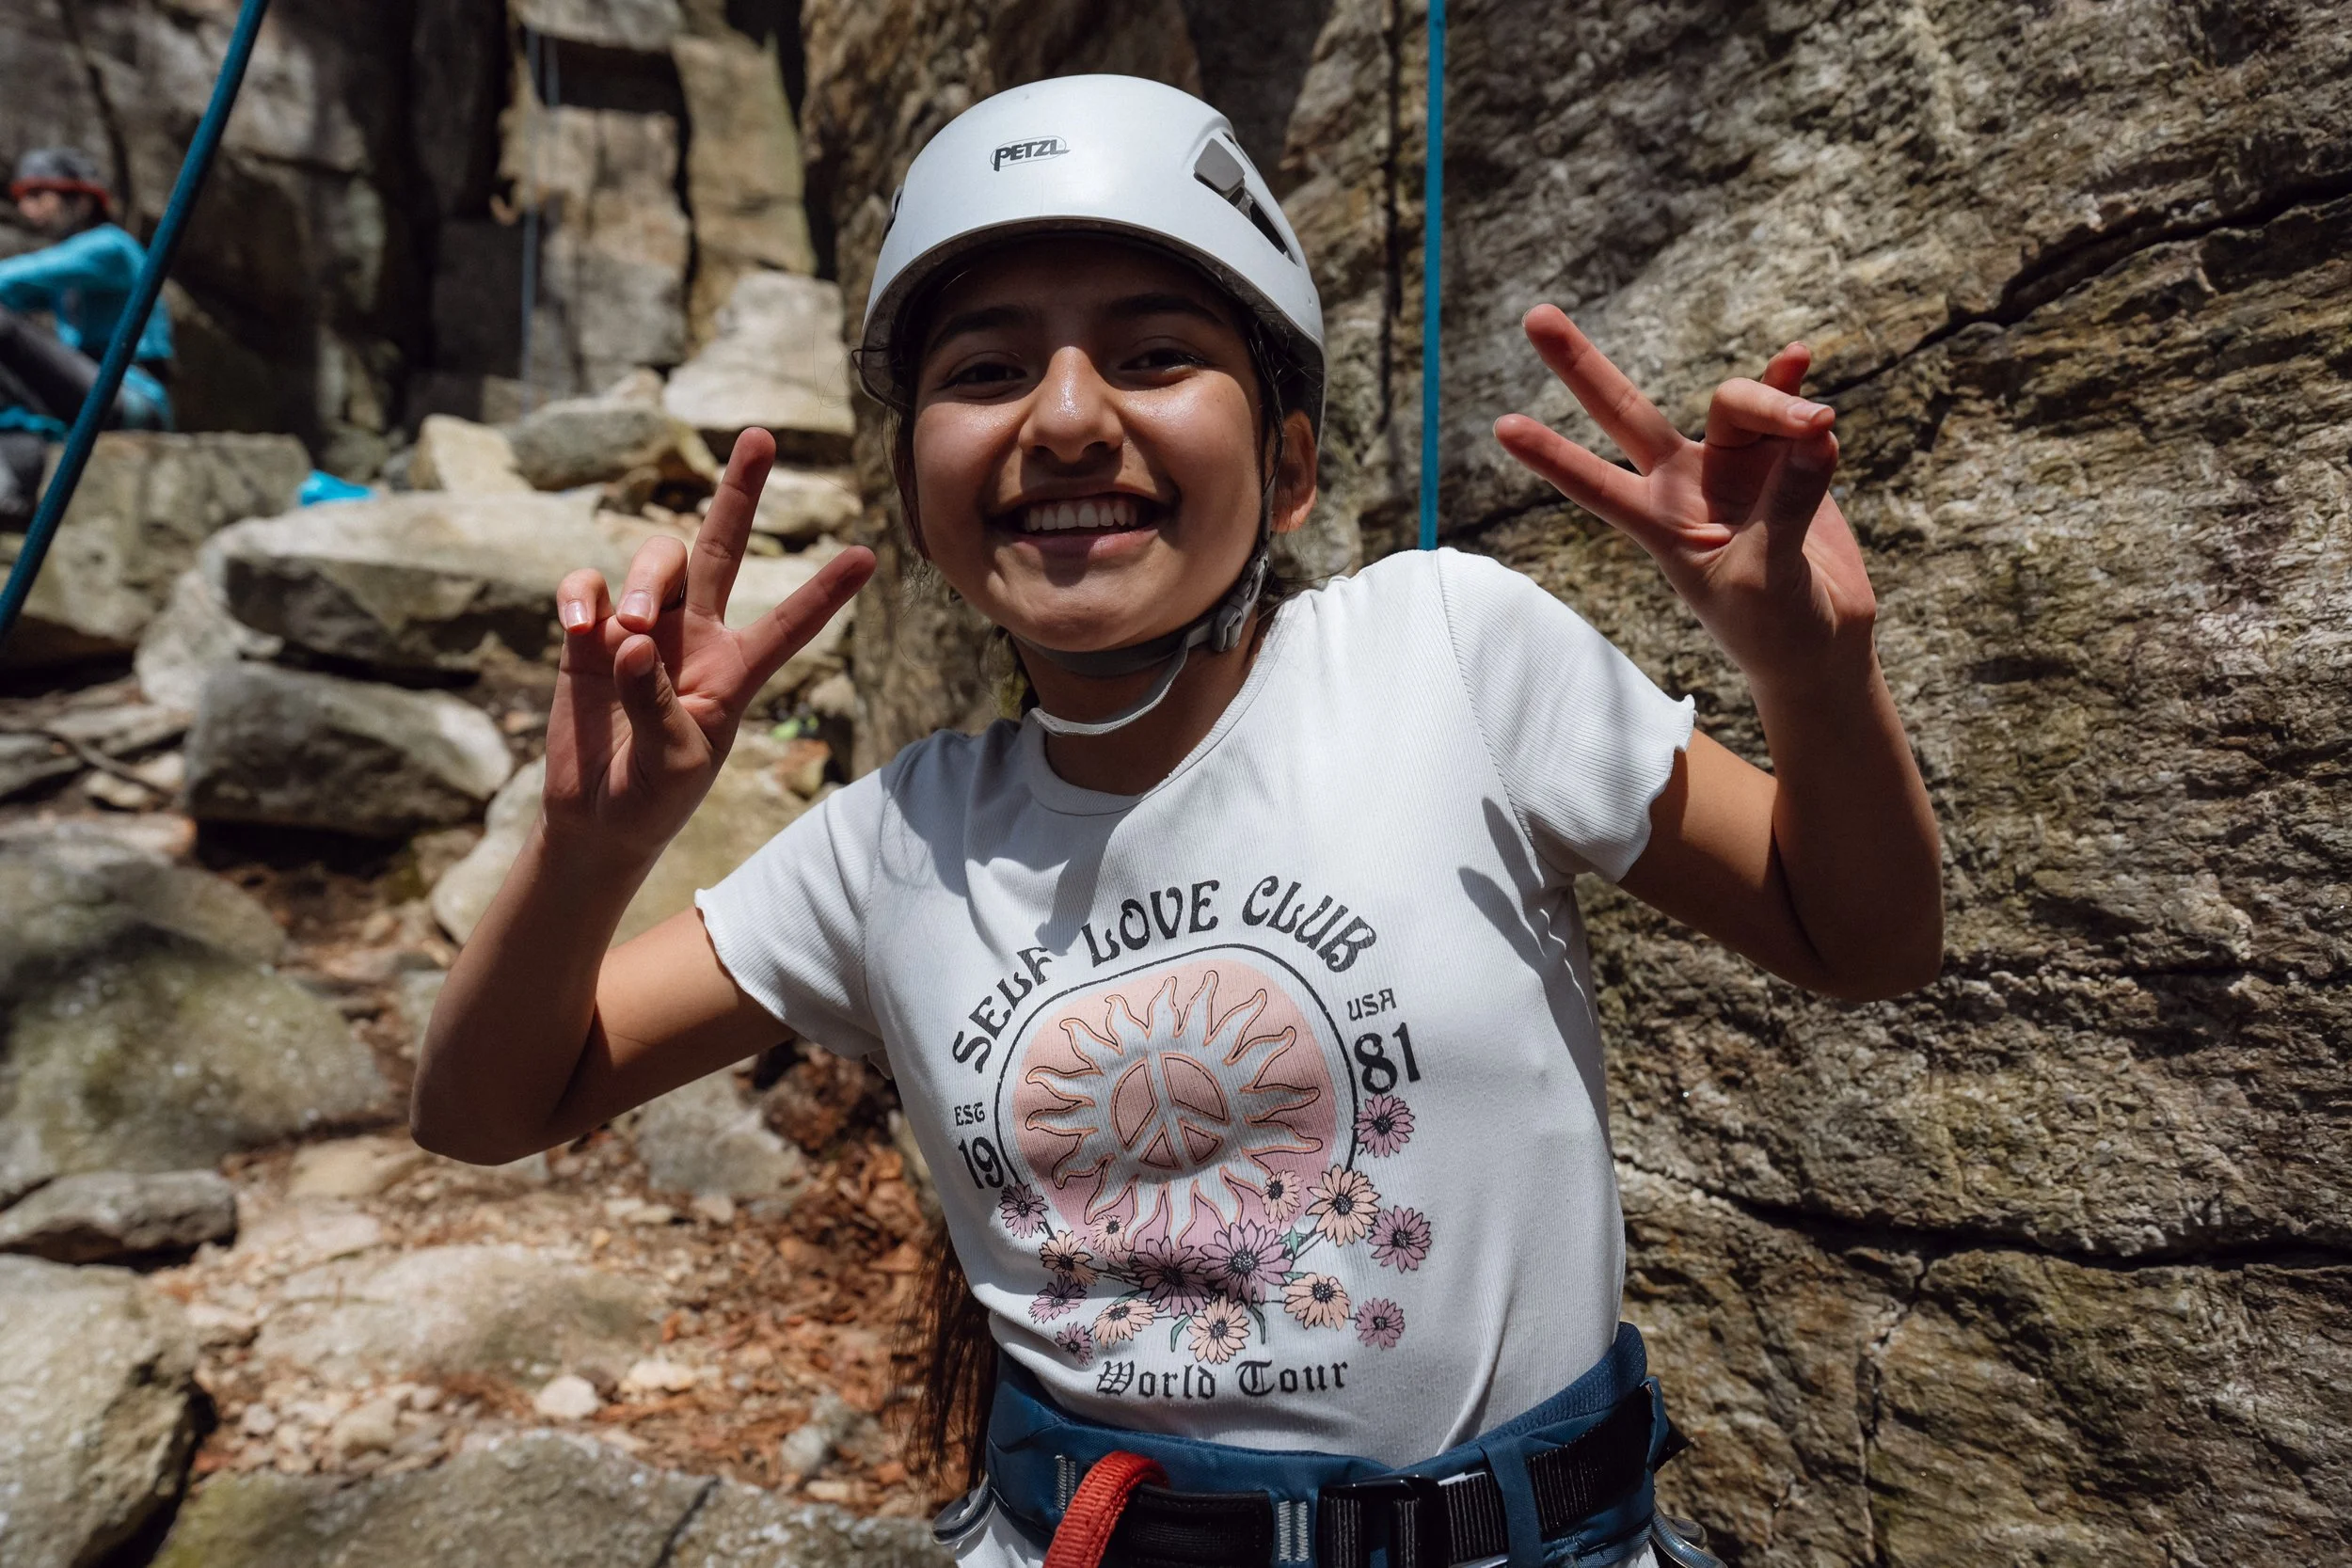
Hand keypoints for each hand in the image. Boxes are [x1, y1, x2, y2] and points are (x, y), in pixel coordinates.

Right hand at [543, 429, 873, 863]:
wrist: (598, 818)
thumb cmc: (654, 796)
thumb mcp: (674, 762)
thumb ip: (660, 704)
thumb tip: (633, 640)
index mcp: (738, 671)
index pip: (790, 625)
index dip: (825, 592)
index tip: (869, 557)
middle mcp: (697, 636)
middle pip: (723, 547)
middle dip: (741, 492)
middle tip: (762, 437)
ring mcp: (642, 627)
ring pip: (657, 561)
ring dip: (645, 583)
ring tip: (628, 634)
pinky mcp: (589, 633)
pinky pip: (588, 586)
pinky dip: (581, 596)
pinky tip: (578, 627)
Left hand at [1494, 307, 1877, 690]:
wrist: (1819, 643)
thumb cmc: (1774, 627)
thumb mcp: (1765, 576)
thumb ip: (1784, 505)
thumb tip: (1814, 433)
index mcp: (1659, 522)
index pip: (1594, 484)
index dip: (1552, 456)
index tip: (1501, 428)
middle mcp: (1684, 481)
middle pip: (1624, 412)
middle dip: (1580, 366)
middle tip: (1533, 315)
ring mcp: (1733, 464)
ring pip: (1737, 403)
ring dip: (1777, 405)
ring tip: (1821, 426)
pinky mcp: (1785, 456)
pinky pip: (1783, 402)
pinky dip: (1789, 380)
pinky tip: (1799, 356)